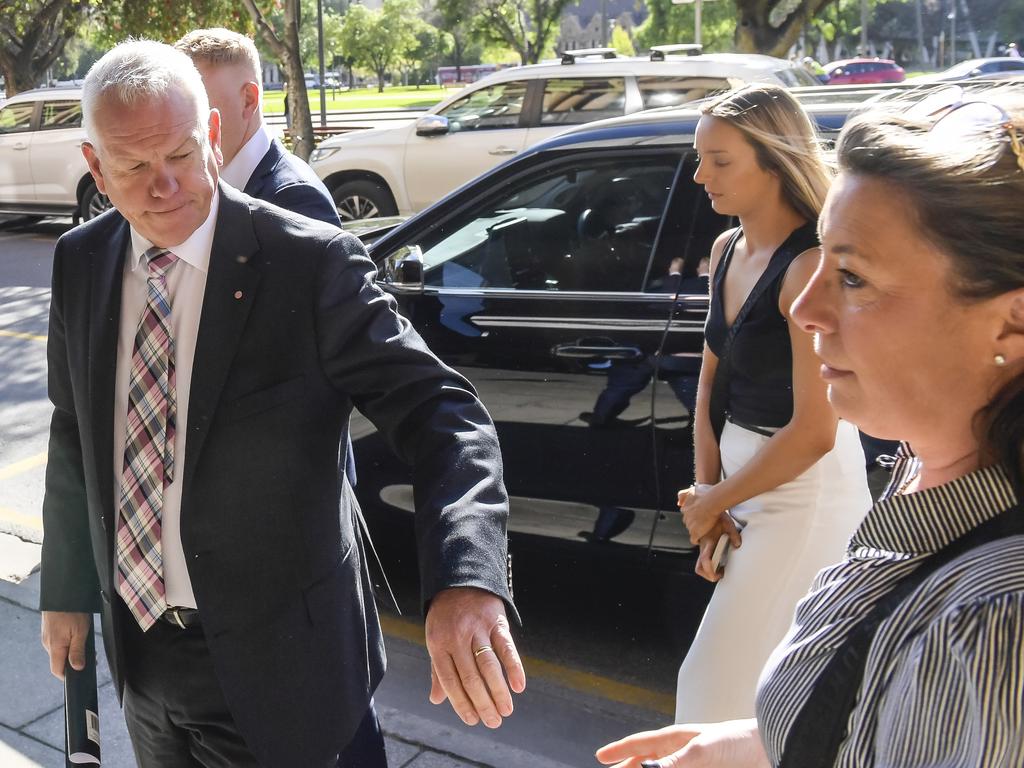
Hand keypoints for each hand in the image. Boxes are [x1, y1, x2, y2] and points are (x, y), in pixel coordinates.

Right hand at [41, 611, 90, 679]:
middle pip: (59, 661)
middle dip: (74, 662)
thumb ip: (77, 651)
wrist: (61, 593)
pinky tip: (78, 636)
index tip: (81, 674)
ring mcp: (47, 637)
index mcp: (54, 647)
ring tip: (86, 643)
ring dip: (72, 651)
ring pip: (60, 651)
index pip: (57, 670)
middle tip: (92, 656)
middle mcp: (48, 644)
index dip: (68, 676)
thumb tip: (77, 668)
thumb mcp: (80, 632)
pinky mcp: (49, 631)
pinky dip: (68, 643)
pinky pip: (58, 642)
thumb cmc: (72, 611)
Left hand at [424, 586, 525, 727]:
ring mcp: (477, 629)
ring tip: (506, 711)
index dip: (461, 703)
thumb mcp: (436, 639)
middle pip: (471, 677)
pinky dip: (514, 667)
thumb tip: (437, 700)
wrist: (460, 580)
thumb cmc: (446, 617)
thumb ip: (439, 670)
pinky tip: (519, 686)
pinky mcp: (496, 621)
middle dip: (483, 703)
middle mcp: (457, 638)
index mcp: (438, 645)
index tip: (473, 721)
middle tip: (494, 722)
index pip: (450, 681)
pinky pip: (506, 647)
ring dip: (498, 692)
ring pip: (489, 666)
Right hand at [595, 719, 767, 767]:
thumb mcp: (703, 751)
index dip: (620, 750)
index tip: (601, 757)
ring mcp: (694, 765)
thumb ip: (675, 763)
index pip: (641, 744)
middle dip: (628, 767)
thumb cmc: (739, 741)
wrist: (770, 749)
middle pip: (647, 760)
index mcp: (677, 738)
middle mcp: (682, 751)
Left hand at [678, 486, 724, 544]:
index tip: (698, 515)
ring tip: (704, 529)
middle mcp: (686, 517)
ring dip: (696, 530)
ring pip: (691, 530)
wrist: (712, 501)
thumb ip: (683, 495)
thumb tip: (678, 503)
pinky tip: (700, 539)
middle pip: (688, 522)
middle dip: (694, 523)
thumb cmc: (706, 495)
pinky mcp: (695, 532)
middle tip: (703, 522)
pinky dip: (696, 540)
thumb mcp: (692, 490)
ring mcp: (690, 525)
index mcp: (685, 508)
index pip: (686, 515)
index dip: (693, 515)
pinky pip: (693, 539)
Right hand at [694, 515, 741, 582]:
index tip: (719, 575)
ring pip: (699, 562)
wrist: (706, 505)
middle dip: (708, 574)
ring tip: (721, 564)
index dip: (710, 572)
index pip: (705, 561)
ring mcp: (700, 544)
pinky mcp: (700, 541)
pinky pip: (701, 554)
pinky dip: (707, 559)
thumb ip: (734, 536)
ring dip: (708, 567)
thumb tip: (737, 545)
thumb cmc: (718, 516)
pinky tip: (717, 552)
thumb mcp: (729, 525)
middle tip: (720, 573)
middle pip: (699, 567)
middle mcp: (702, 545)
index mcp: (708, 543)